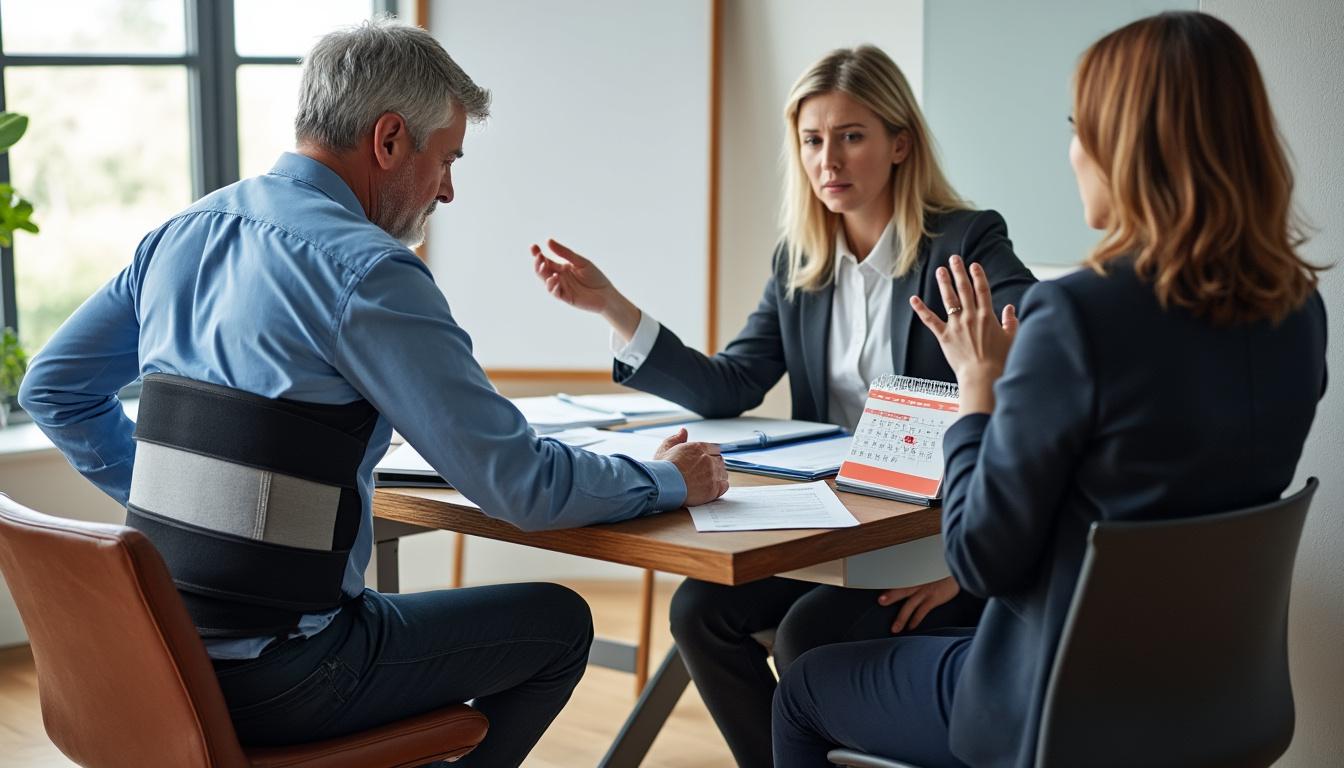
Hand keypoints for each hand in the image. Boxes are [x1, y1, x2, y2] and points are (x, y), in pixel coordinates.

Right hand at [531, 239, 640, 340]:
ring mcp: (561, 288)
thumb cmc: (595, 277)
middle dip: (538, 263)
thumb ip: (565, 253)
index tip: (534, 246)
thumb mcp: (580, 262)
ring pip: (546, 282)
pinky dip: (552, 286)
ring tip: (544, 265)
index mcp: (561, 268)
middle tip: (539, 256)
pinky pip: (555, 293)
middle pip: (542, 271)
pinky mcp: (566, 298)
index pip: (545, 260)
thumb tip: (548, 241)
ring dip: (543, 274)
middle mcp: (559, 278)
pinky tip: (555, 279)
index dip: (537, 254)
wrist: (606, 293)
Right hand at [654, 428, 729, 505]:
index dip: (710, 455)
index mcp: (698, 448)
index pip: (714, 448)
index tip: (705, 460)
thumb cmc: (661, 469)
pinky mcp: (714, 488)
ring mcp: (712, 474)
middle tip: (704, 472)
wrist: (662, 485)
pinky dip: (721, 486)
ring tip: (707, 481)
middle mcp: (708, 459)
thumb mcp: (665, 448)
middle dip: (714, 465)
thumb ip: (676, 438)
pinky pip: (725, 485)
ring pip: (723, 472)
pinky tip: (713, 488)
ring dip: (718, 475)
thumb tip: (683, 431)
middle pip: (719, 460)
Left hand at [877, 576, 960, 633]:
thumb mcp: (926, 565)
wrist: (959, 569)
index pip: (898, 575)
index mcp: (914, 571)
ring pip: (909, 605)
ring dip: (901, 618)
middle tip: (880, 602)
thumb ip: (916, 571)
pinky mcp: (934, 598)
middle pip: (901, 588)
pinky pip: (922, 611)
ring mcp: (925, 590)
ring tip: (894, 629)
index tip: (877, 584)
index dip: (888, 579)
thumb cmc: (941, 568)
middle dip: (890, 595)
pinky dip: (915, 620)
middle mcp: (918, 580)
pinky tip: (911, 627)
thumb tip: (906, 576)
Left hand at [909, 254, 1017, 413]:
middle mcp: (971, 316)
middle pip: (964, 289)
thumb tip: (1010, 309)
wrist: (983, 376)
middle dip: (959, 272)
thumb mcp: (1011, 338)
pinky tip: (914, 299)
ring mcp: (956, 325)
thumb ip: (1010, 322)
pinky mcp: (945, 336)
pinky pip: (930, 320)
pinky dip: (921, 309)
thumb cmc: (999, 360)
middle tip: (954, 259)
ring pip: (949, 299)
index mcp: (987, 315)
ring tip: (940, 271)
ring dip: (944, 283)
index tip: (973, 265)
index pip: (982, 290)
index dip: (977, 275)